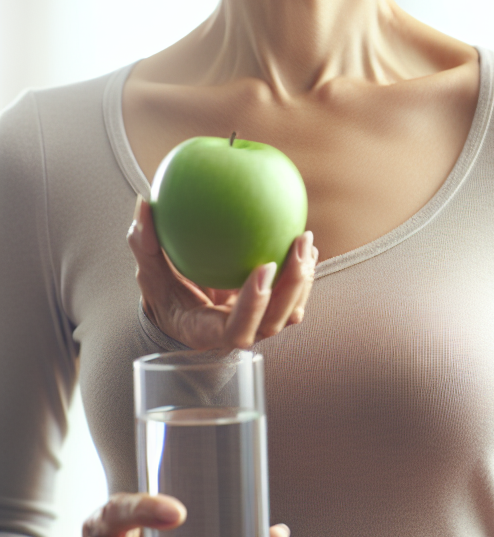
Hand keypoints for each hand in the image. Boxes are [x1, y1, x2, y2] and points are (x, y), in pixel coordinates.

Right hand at [128, 198, 317, 348]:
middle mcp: (238, 333)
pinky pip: (294, 298)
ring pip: (291, 311)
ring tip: (305, 240)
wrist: (182, 314)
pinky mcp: (272, 314)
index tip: (263, 266)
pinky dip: (304, 273)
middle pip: (274, 322)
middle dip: (292, 287)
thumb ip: (144, 244)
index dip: (253, 305)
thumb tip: (143, 202)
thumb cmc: (163, 293)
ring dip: (303, 279)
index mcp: (207, 332)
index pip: (237, 328)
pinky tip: (307, 245)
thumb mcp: (148, 272)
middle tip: (298, 247)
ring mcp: (258, 326)